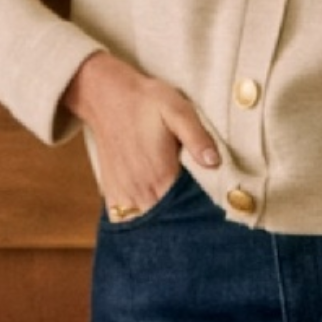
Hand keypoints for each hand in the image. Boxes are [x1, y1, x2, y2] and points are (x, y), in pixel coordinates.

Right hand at [62, 51, 218, 215]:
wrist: (106, 95)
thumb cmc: (145, 101)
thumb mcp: (177, 109)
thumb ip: (197, 137)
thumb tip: (215, 162)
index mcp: (161, 174)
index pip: (186, 210)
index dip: (201, 215)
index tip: (213, 214)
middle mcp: (140, 190)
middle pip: (167, 223)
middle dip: (182, 224)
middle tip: (198, 221)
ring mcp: (123, 193)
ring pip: (146, 225)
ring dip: (161, 226)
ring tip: (176, 221)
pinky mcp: (112, 191)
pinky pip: (125, 220)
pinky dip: (140, 222)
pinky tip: (152, 215)